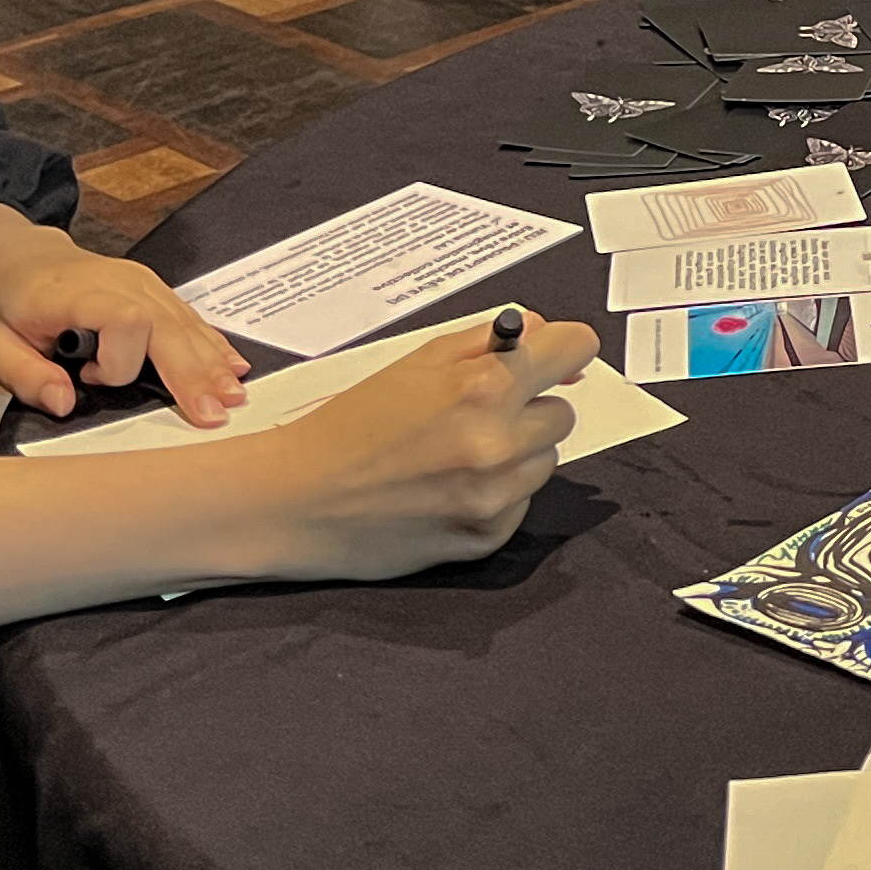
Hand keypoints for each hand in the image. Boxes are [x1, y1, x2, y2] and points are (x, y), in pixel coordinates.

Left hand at [0, 210, 247, 428]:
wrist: (11, 254)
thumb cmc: (0, 299)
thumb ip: (25, 376)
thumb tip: (63, 403)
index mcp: (76, 293)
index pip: (124, 321)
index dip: (119, 361)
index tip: (88, 379)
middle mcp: (118, 282)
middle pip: (168, 324)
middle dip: (193, 371)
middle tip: (214, 413)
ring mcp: (140, 282)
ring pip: (185, 322)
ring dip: (210, 362)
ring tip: (234, 396)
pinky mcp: (151, 290)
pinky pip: (187, 317)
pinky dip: (210, 343)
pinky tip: (232, 364)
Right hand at [259, 316, 598, 581]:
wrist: (296, 498)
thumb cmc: (348, 425)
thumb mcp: (415, 361)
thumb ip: (486, 341)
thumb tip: (546, 332)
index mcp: (483, 387)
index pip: (574, 348)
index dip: (562, 349)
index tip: (554, 355)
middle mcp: (498, 442)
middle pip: (562, 411)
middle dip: (527, 407)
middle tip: (474, 413)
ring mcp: (494, 496)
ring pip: (545, 460)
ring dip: (515, 453)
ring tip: (453, 453)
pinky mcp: (485, 537)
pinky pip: (521, 503)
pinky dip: (496, 494)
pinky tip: (447, 488)